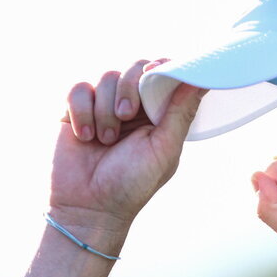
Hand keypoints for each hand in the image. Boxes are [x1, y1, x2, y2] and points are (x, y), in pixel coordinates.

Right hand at [49, 59, 203, 239]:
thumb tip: (200, 80)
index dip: (160, 69)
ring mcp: (103, 106)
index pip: (163, 73)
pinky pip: (78, 89)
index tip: (155, 76)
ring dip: (105, 110)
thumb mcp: (163, 150)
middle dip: (129, 88)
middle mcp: (132, 106)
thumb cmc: (132, 185)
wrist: (89, 207)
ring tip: (105, 141)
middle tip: (126, 116)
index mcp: (158, 114)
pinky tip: (86, 137)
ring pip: (105, 77)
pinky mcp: (76, 111)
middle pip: (134, 68)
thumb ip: (180, 113)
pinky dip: (82, 112)